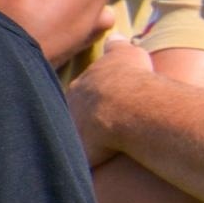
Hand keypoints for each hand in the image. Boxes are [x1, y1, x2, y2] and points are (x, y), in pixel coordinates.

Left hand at [64, 35, 153, 165]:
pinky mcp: (82, 154)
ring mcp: (75, 132)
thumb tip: (114, 36)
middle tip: (100, 125)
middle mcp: (72, 108)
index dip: (91, 97)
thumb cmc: (131, 79)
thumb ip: (118, 46)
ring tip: (102, 147)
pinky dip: (91, 163)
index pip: (80, 92)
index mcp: (81, 86)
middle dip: (83, 119)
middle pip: (72, 114)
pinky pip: (84, 161)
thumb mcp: (127, 53)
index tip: (101, 101)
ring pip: (74, 137)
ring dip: (85, 141)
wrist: (129, 107)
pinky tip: (102, 166)